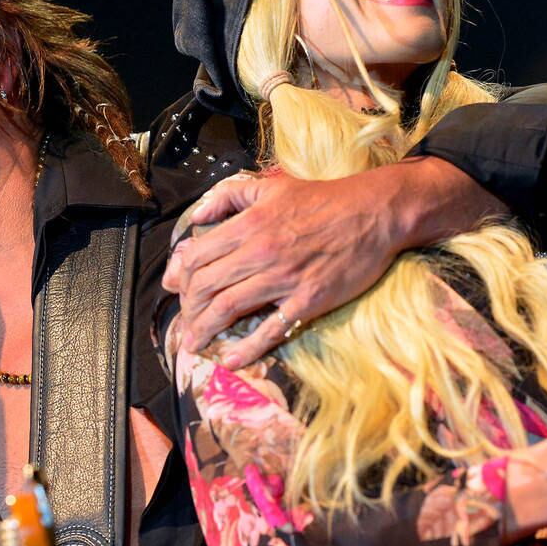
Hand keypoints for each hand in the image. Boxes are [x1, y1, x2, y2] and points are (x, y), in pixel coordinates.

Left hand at [160, 156, 505, 367]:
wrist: (372, 213)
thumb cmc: (321, 199)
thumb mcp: (270, 185)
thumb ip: (227, 196)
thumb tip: (197, 217)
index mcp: (248, 225)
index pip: (196, 256)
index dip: (179, 275)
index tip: (174, 287)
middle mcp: (259, 253)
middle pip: (206, 286)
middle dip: (187, 307)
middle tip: (185, 319)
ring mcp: (283, 280)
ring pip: (228, 309)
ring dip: (203, 329)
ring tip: (194, 342)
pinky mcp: (307, 301)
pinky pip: (269, 329)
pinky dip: (246, 348)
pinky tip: (230, 359)